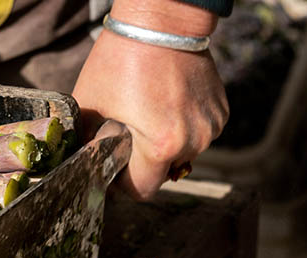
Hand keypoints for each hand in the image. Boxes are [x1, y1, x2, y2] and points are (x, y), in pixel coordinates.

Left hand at [72, 0, 228, 200]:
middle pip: (163, 172)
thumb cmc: (123, 58)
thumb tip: (85, 163)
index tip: (115, 165)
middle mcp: (193, 142)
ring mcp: (211, 126)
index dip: (124, 182)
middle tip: (130, 131)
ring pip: (183, 153)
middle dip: (145, 160)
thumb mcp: (92, 103)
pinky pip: (198, 132)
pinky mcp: (221, 111)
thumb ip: (88, 142)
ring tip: (151, 111)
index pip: (142, 190)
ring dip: (167, 142)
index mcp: (161, 146)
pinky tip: (170, 101)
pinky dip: (184, 125)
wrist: (162, 19)